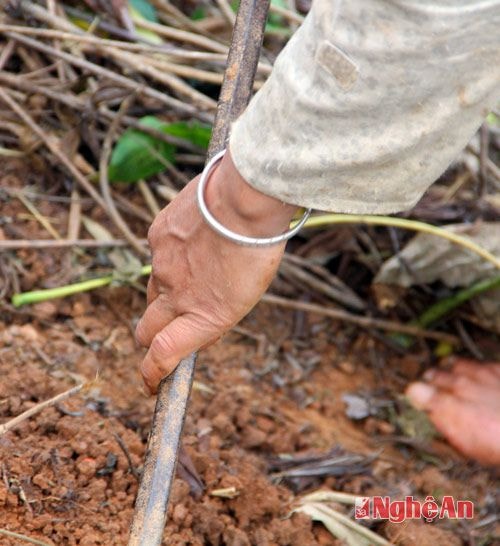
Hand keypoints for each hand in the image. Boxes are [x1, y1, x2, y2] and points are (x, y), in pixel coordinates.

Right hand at [135, 150, 297, 392]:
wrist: (246, 199)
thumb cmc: (257, 249)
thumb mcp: (245, 296)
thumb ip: (214, 315)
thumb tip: (197, 330)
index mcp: (206, 316)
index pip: (163, 355)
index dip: (152, 373)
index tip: (149, 382)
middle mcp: (177, 295)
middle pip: (145, 329)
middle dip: (148, 338)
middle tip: (158, 335)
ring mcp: (163, 266)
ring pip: (154, 289)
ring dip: (168, 290)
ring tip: (198, 269)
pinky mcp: (156, 237)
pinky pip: (159, 255)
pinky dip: (173, 255)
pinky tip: (195, 240)